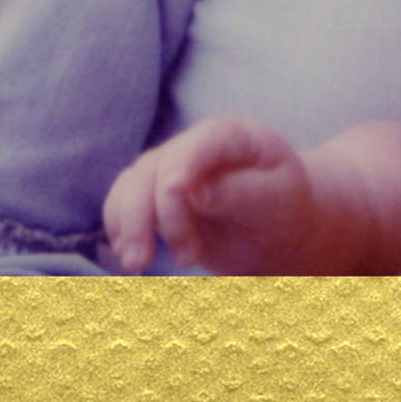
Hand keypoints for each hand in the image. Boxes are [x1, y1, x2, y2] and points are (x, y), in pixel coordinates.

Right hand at [105, 116, 312, 273]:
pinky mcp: (150, 195)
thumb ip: (240, 192)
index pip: (201, 144)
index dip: (183, 166)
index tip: (174, 193)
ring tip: (139, 265)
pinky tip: (130, 255)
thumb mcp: (275, 199)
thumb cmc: (281, 208)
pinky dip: (120, 229)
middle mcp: (191, 146)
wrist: (272, 228)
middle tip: (181, 260)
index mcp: (230, 136)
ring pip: (130, 186)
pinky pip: (121, 205)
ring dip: (129, 226)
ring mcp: (166, 168)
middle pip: (156, 169)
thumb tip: (196, 193)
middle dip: (153, 213)